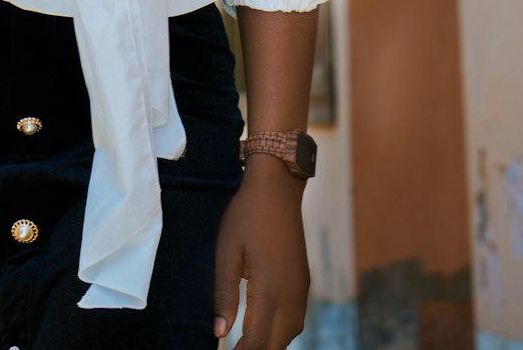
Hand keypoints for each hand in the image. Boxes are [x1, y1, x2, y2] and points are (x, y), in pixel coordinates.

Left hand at [212, 155, 309, 349]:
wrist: (277, 188)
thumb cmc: (246, 216)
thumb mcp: (227, 252)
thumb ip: (223, 294)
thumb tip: (218, 332)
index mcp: (269, 290)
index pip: (256, 340)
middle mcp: (290, 295)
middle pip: (276, 343)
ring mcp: (300, 289)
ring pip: (290, 334)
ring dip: (270, 343)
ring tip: (246, 345)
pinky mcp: (303, 281)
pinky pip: (296, 319)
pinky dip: (281, 331)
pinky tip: (265, 327)